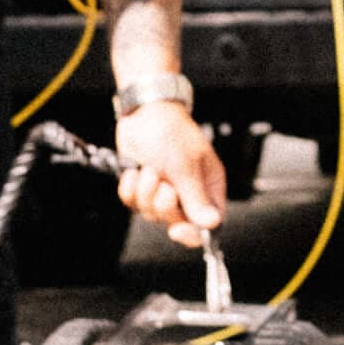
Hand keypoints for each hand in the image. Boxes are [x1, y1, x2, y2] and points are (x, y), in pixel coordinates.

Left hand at [114, 100, 225, 249]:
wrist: (143, 111)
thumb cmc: (171, 132)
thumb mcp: (185, 166)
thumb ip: (196, 197)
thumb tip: (213, 224)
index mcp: (208, 187)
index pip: (209, 225)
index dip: (193, 234)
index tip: (176, 230)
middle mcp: (188, 192)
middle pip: (176, 221)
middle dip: (162, 204)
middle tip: (161, 183)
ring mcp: (164, 190)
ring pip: (151, 213)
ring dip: (144, 192)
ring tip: (147, 169)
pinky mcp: (143, 187)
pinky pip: (133, 204)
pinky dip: (130, 189)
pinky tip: (134, 170)